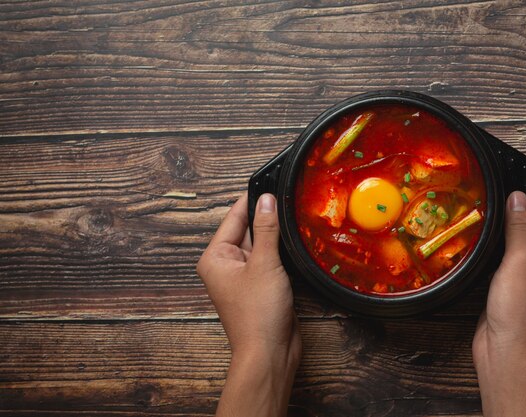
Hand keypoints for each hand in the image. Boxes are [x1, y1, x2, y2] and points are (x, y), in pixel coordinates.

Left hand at [197, 193, 300, 416]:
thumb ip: (266, 229)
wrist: (269, 353)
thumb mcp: (264, 263)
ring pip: (261, 245)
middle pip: (247, 229)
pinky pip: (270, 260)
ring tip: (292, 217)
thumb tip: (267, 200)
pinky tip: (294, 243)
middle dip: (266, 217)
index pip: (233, 217)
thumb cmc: (257, 315)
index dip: (252, 199)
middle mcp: (226, 265)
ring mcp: (244, 276)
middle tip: (286, 198)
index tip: (268, 181)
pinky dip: (281, 252)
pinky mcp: (261, 286)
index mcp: (215, 257)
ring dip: (275, 235)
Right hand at [473, 185, 525, 416]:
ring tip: (489, 208)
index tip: (519, 177)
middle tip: (497, 190)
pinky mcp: (518, 286)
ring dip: (508, 229)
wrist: (506, 353)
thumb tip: (517, 198)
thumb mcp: (519, 263)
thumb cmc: (521, 313)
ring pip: (523, 242)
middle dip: (520, 211)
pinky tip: (485, 236)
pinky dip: (500, 246)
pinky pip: (511, 258)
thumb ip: (518, 228)